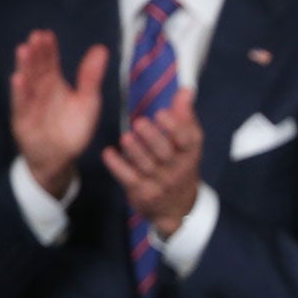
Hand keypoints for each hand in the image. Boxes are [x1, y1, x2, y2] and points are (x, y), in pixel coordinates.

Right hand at [11, 31, 108, 195]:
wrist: (59, 158)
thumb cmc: (72, 128)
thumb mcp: (87, 101)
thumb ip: (90, 76)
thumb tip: (101, 48)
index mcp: (54, 83)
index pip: (50, 62)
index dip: (48, 49)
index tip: (47, 34)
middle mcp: (40, 90)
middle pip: (37, 68)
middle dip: (36, 53)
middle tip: (36, 37)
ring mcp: (30, 104)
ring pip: (27, 82)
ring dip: (25, 67)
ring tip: (24, 50)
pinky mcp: (23, 120)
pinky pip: (21, 104)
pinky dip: (20, 93)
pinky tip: (18, 79)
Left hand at [104, 88, 202, 235]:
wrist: (176, 206)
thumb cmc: (179, 164)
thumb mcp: (187, 142)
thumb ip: (184, 115)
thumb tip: (186, 90)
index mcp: (190, 151)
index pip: (187, 139)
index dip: (175, 126)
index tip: (161, 113)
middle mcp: (177, 168)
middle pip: (165, 152)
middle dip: (153, 138)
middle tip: (139, 122)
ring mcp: (160, 183)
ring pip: (146, 165)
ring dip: (135, 151)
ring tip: (126, 138)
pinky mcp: (142, 192)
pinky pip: (128, 178)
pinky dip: (117, 166)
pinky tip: (108, 154)